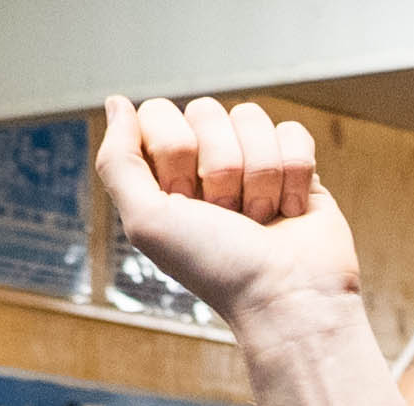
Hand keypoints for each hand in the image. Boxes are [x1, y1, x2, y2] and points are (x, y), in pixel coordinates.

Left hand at [96, 95, 356, 335]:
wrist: (287, 296)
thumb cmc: (216, 267)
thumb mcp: (147, 222)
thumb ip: (118, 162)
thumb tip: (117, 102)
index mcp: (166, 176)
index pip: (159, 113)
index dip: (174, 150)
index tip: (184, 200)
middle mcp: (207, 165)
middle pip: (206, 110)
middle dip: (219, 166)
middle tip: (226, 214)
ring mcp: (253, 163)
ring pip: (251, 117)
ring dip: (259, 173)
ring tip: (259, 218)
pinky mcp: (296, 167)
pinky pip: (292, 132)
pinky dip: (294, 174)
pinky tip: (289, 211)